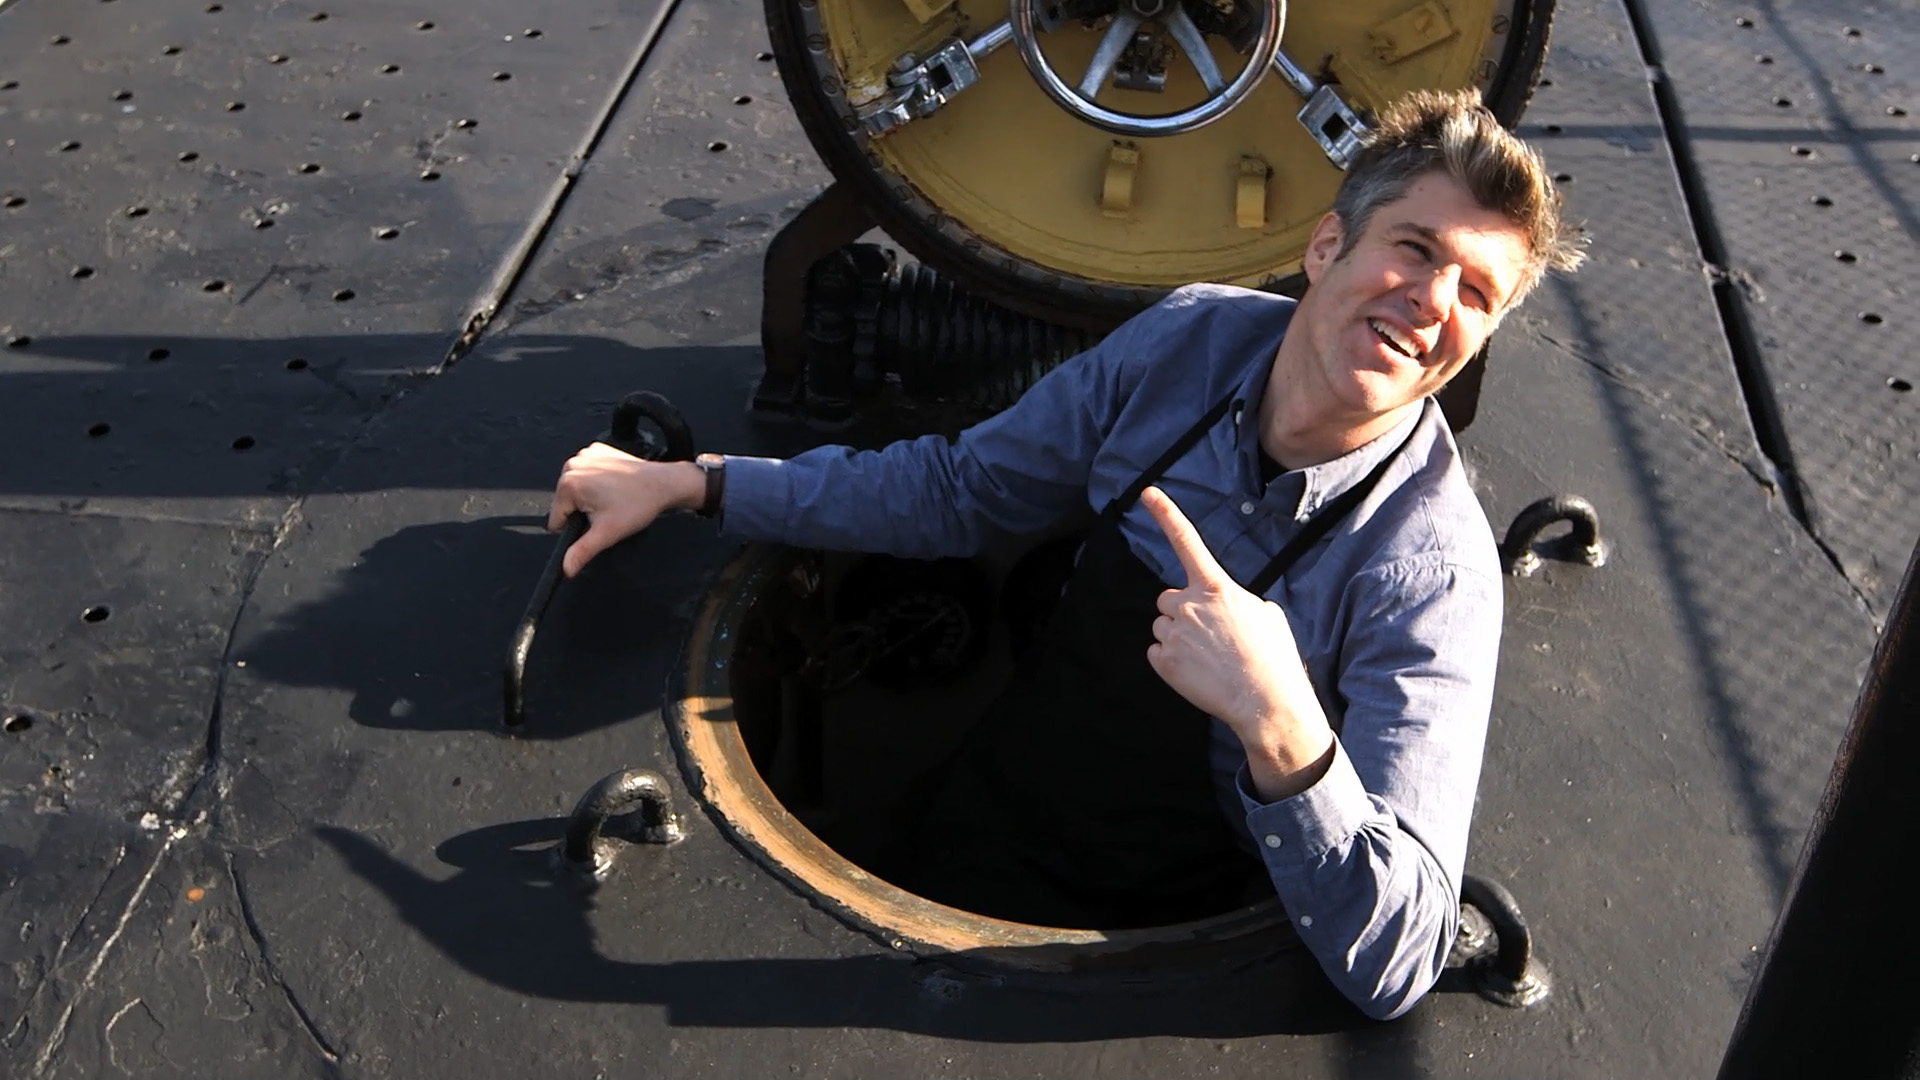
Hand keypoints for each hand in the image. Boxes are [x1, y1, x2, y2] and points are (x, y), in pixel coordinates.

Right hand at [547, 443, 703, 576]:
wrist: (663, 484)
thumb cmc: (638, 505)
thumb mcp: (607, 533)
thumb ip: (582, 551)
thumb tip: (566, 569)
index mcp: (568, 483)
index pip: (556, 518)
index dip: (576, 526)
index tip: (597, 520)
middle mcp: (572, 464)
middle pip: (565, 502)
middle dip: (582, 510)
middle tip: (608, 508)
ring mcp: (584, 454)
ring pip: (575, 488)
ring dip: (589, 496)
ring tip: (612, 497)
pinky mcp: (596, 450)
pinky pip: (587, 473)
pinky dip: (597, 480)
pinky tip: (614, 484)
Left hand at [1141, 486, 1334, 798]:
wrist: (1266, 703)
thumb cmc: (1273, 658)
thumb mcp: (1265, 614)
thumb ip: (1235, 600)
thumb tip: (1223, 605)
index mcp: (1217, 587)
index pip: (1187, 541)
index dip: (1165, 513)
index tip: (1146, 492)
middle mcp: (1190, 604)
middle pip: (1168, 598)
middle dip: (1182, 612)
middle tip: (1211, 636)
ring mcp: (1174, 633)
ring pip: (1162, 626)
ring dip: (1178, 637)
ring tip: (1209, 657)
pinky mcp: (1164, 661)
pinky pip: (1158, 652)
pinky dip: (1172, 662)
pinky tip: (1198, 673)